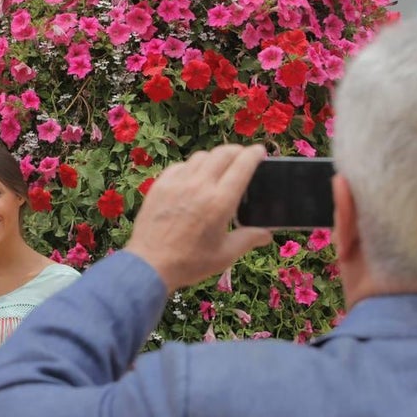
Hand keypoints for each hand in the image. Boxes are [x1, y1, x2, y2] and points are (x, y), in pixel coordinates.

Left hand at [125, 144, 271, 292]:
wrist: (149, 265)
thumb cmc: (190, 262)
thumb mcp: (225, 254)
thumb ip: (248, 239)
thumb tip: (267, 233)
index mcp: (220, 202)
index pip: (243, 165)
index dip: (255, 154)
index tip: (260, 151)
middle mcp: (199, 186)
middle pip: (223, 153)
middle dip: (237, 151)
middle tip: (242, 157)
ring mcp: (177, 183)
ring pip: (201, 156)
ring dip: (214, 158)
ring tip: (218, 168)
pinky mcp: (159, 185)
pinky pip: (180, 166)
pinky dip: (191, 167)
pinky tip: (193, 179)